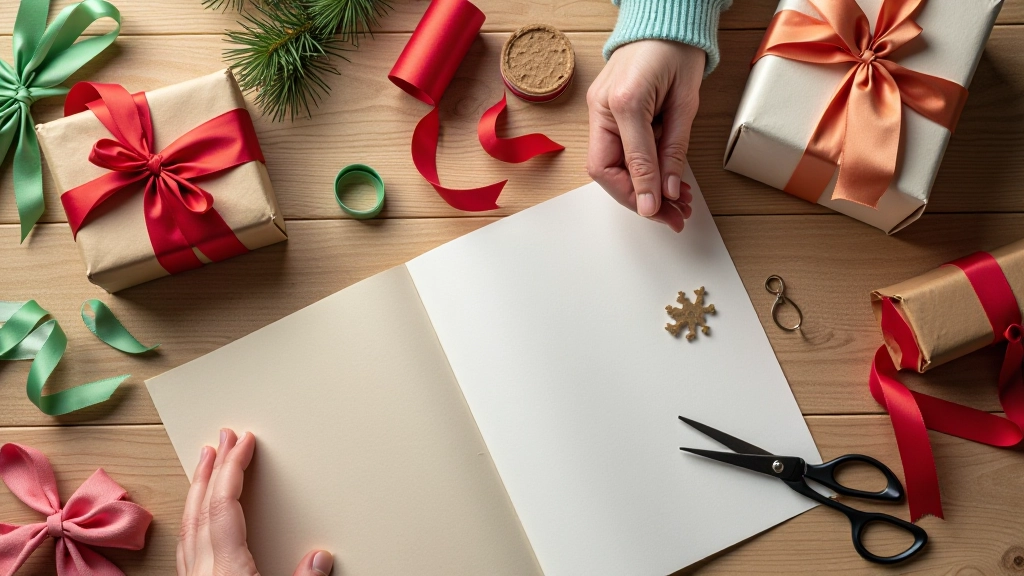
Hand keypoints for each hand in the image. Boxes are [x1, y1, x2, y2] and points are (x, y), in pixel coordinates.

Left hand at [177, 429, 333, 575]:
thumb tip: (320, 558)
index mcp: (227, 569)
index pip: (224, 506)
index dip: (233, 468)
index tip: (244, 443)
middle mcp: (203, 572)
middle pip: (202, 508)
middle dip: (215, 468)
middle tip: (224, 440)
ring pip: (188, 525)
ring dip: (198, 489)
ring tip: (206, 465)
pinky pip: (186, 544)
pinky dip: (193, 517)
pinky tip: (197, 514)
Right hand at [587, 40, 704, 231]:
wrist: (665, 23)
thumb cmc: (677, 52)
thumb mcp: (685, 103)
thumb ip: (673, 150)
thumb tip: (667, 192)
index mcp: (624, 101)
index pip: (626, 162)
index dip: (641, 192)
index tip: (659, 213)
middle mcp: (602, 106)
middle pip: (606, 170)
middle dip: (638, 198)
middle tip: (671, 217)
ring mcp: (599, 109)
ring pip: (609, 166)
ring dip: (640, 189)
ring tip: (675, 204)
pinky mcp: (605, 112)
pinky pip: (616, 151)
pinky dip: (638, 172)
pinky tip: (664, 184)